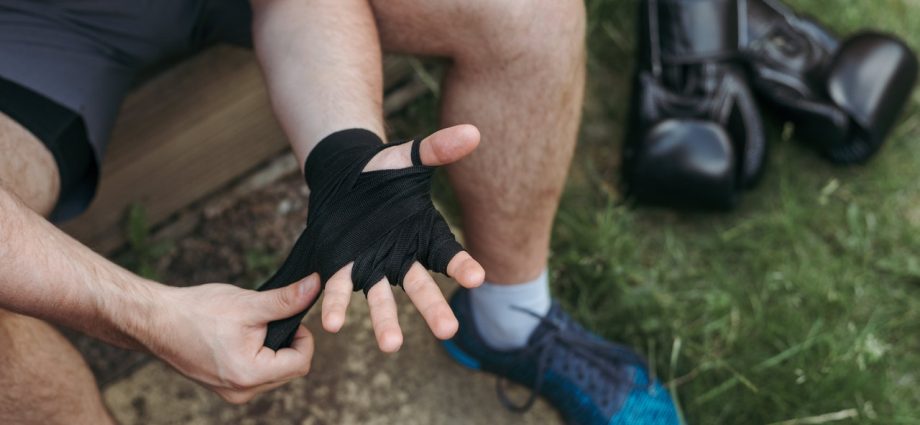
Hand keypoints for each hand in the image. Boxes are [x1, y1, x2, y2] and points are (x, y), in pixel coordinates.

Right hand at [144, 275, 320, 403]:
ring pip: (274, 373)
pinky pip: (256, 375)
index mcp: (250, 375)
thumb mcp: (248, 303)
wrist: (156, 320)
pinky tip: (242, 337)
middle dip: (288, 343)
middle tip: (269, 319)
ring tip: (252, 327)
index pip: (301, 363)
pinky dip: (258, 355)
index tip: (289, 316)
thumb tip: (317, 286)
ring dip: (273, 349)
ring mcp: (232, 392)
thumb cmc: (198, 311)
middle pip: (290, 370)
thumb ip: (286, 300)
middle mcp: (242, 392)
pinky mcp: (224, 386)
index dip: (304, 337)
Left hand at [320, 124, 485, 351]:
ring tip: (389, 346)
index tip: (477, 277)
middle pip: (421, 287)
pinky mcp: (343, 267)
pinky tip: (332, 323)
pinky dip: (337, 305)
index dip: (463, 266)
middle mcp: (402, 257)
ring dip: (385, 322)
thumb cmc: (383, 170)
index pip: (449, 254)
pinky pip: (340, 289)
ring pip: (382, 299)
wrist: (344, 176)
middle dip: (433, 309)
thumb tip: (473, 132)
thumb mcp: (409, 157)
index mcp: (425, 235)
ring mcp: (373, 266)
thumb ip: (438, 148)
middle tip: (448, 330)